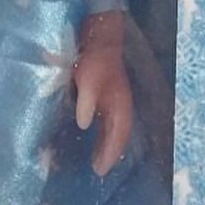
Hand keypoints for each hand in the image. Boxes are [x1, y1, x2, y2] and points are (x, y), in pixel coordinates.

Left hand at [72, 13, 132, 176]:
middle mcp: (120, 104)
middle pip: (118, 134)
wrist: (99, 34)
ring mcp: (114, 98)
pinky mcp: (105, 93)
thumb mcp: (88, 78)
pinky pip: (106, 119)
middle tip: (98, 170)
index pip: (119, 134)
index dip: (110, 153)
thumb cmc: (94, 57)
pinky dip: (101, 131)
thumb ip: (87, 100)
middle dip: (110, 152)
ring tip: (95, 160)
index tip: (100, 170)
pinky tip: (89, 134)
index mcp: (120, 104)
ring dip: (106, 143)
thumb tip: (84, 124)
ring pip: (113, 127)